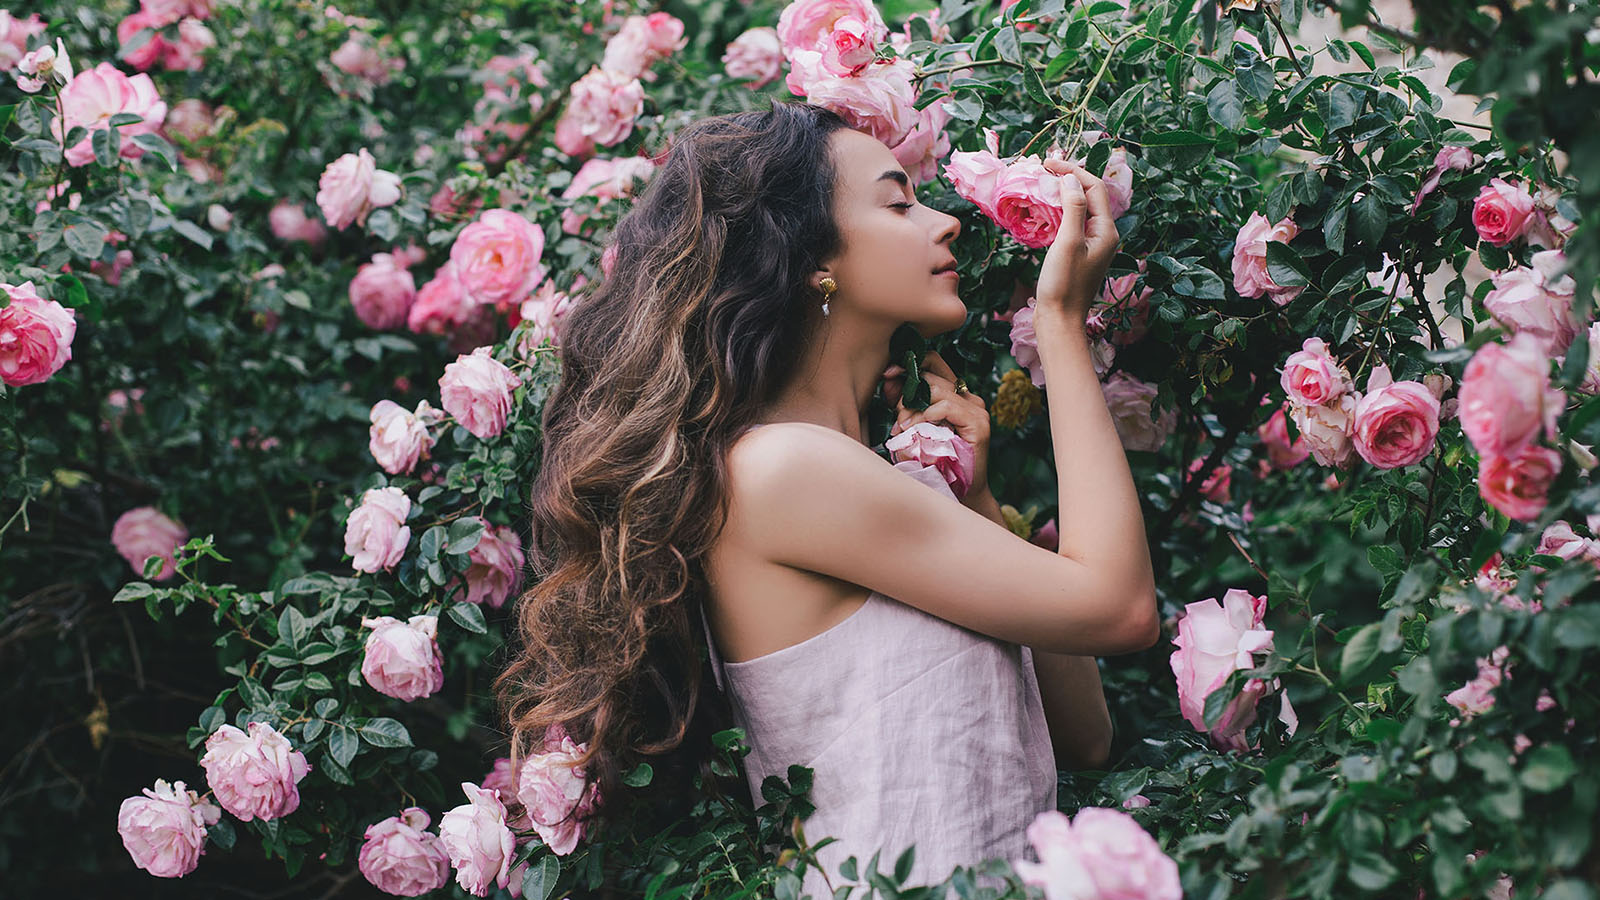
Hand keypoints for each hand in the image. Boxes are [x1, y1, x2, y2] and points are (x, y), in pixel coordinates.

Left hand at [882, 351, 990, 499]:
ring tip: (902, 428)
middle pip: (932, 377)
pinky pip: (949, 406)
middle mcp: (968, 397)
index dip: (910, 364)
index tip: (888, 374)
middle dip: (907, 394)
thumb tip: (889, 382)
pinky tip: (916, 428)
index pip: (934, 363)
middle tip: (896, 418)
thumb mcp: (915, 428)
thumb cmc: (935, 462)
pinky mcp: (978, 423)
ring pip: (938, 390)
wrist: (959, 492)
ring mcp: (976, 409)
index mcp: (955, 394)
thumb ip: (905, 405)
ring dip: (913, 408)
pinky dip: (929, 414)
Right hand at [1034, 159, 1119, 324]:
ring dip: (1064, 193)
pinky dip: (1060, 210)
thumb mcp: (1067, 243)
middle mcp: (1104, 235)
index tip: (1048, 163)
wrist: (1060, 320)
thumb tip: (1070, 180)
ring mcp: (1092, 245)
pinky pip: (1073, 222)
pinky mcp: (1079, 253)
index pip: (1094, 188)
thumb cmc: (1064, 284)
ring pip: (1081, 208)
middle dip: (1069, 179)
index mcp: (1107, 231)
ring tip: (1044, 182)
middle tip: (1045, 168)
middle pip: (1090, 195)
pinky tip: (1046, 208)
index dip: (1073, 171)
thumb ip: (1073, 209)